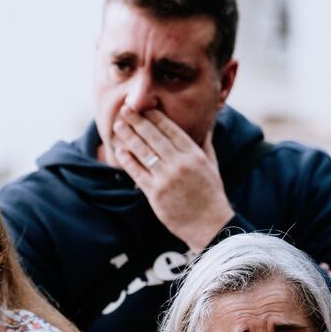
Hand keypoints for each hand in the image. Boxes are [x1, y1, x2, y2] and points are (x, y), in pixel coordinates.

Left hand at [108, 109, 234, 249]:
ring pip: (143, 152)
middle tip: (125, 109)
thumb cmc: (211, 194)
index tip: (145, 107)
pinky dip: (127, 160)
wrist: (210, 224)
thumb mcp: (212, 165)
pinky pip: (137, 172)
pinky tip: (120, 150)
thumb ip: (205, 144)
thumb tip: (207, 125)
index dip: (156, 117)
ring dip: (128, 137)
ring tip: (118, 126)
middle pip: (154, 137)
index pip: (171, 130)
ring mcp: (166, 178)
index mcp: (194, 155)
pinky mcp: (155, 193)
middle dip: (138, 121)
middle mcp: (179, 164)